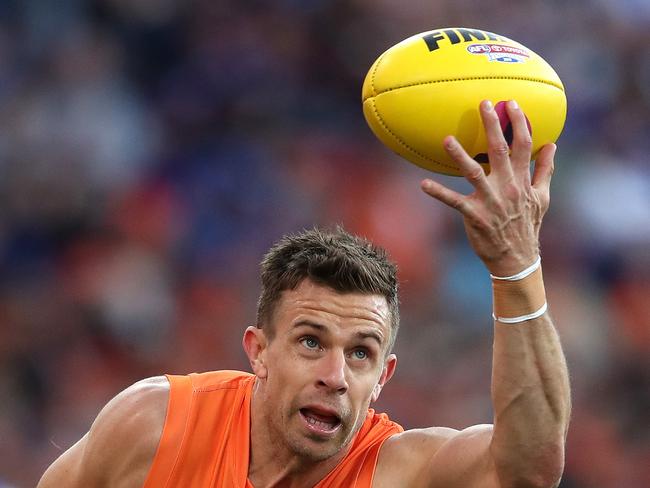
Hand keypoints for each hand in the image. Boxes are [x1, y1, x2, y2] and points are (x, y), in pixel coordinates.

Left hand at [421, 100, 555, 275]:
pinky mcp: (474, 215)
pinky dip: (439, 192)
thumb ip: (545, 170)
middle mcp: (507, 186)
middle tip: (484, 104)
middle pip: (499, 150)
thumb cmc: (527, 225)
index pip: (524, 145)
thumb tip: (552, 145)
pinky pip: (454, 201)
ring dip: (459, 156)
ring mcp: (490, 201)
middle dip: (492, 125)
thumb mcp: (543, 198)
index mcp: (523, 180)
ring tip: (447, 139)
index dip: (519, 123)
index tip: (511, 104)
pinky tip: (423, 183)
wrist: (517, 258)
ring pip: (474, 172)